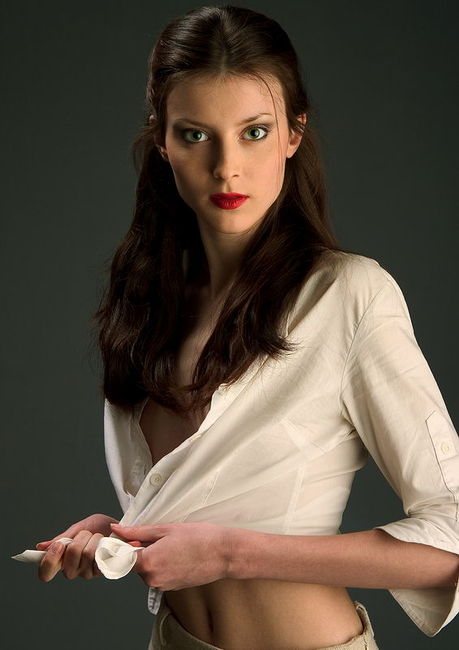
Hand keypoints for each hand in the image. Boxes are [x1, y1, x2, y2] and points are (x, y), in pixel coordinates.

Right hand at [36, 513, 141, 581]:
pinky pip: (101, 557)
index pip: (46, 573)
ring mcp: (89, 573)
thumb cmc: (98, 528)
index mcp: (63, 560)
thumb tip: (41, 547)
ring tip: (99, 537)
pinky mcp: (105, 571)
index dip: (48, 562)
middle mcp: (74, 570)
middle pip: (68, 560)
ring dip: (93, 539)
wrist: (121, 527)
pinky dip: (103, 544)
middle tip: (86, 534)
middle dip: (78, 540)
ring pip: (86, 555)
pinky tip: (107, 542)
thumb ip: (62, 538)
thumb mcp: (78, 528)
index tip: (59, 546)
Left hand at [110, 521, 231, 590]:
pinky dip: (163, 565)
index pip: (121, 558)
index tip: (128, 537)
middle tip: (158, 536)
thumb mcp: (166, 529)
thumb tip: (117, 529)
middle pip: (134, 564)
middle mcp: (152, 579)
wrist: (223, 554)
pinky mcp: (172, 588)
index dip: (122, 546)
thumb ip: (138, 532)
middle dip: (140, 551)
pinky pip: (159, 575)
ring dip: (153, 558)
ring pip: (147, 570)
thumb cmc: (198, 537)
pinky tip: (178, 554)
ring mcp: (163, 586)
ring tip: (172, 545)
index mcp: (148, 562)